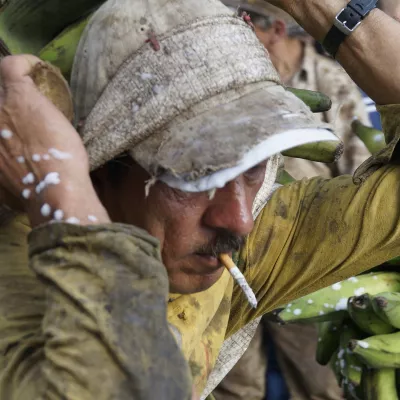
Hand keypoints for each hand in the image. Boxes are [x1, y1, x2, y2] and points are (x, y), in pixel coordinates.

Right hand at [0, 55, 108, 226]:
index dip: (1, 116)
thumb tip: (11, 168)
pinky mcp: (18, 95)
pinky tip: (38, 66)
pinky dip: (26, 63)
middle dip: (5, 101)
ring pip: (0, 85)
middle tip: (20, 104)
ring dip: (14, 86)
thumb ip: (2, 166)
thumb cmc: (36, 189)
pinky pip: (14, 67)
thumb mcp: (6, 181)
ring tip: (32, 87)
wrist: (53, 188)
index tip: (10, 118)